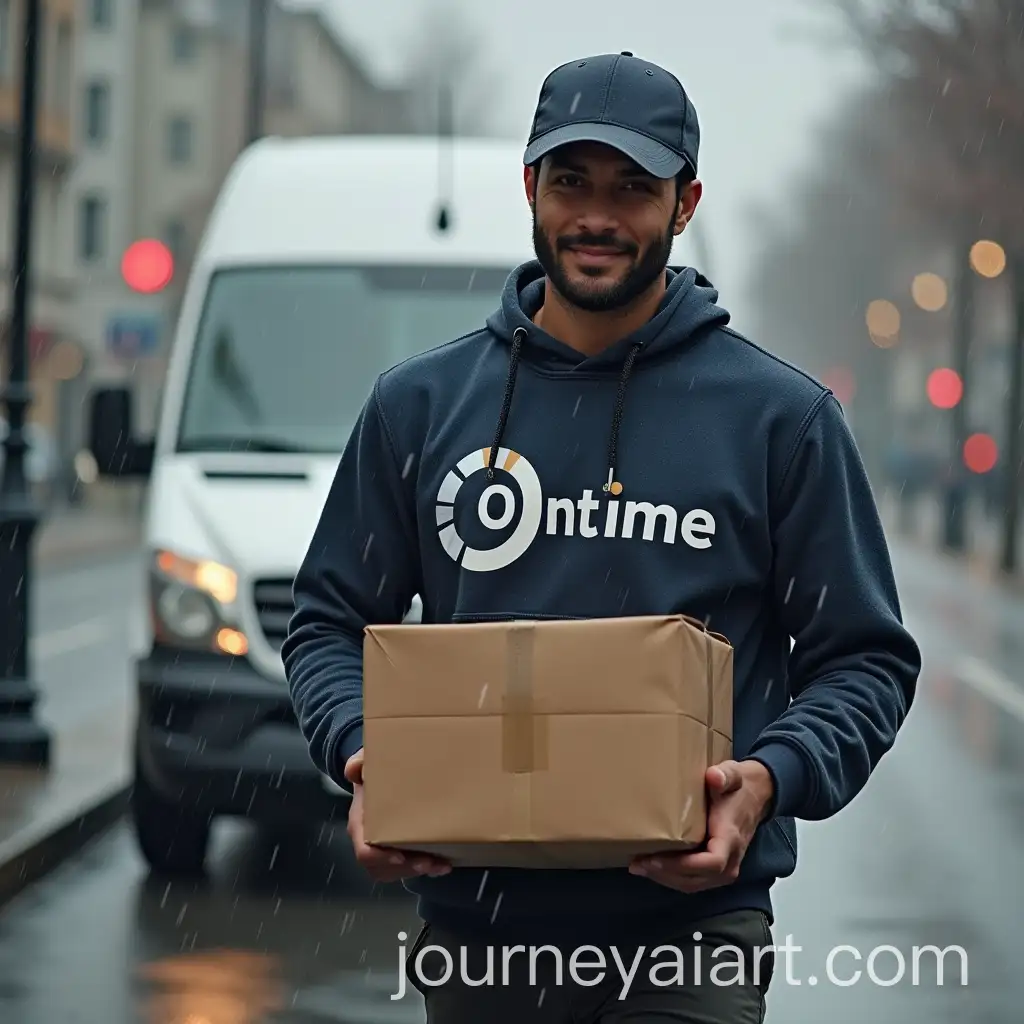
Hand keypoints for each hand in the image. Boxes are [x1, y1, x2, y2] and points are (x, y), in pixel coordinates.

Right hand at [343, 749, 450, 881]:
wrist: (380, 777)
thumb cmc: (374, 772)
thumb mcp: (366, 763)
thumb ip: (359, 762)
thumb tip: (353, 770)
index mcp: (360, 824)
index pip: (364, 850)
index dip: (380, 857)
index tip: (400, 856)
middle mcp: (369, 842)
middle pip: (383, 868)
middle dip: (407, 868)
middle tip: (430, 862)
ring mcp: (382, 851)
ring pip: (396, 872)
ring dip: (419, 870)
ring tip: (441, 865)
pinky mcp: (397, 852)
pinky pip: (407, 869)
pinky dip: (427, 869)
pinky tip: (444, 864)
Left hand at [628, 759, 774, 892]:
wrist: (753, 798)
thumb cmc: (737, 788)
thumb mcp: (732, 775)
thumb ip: (725, 775)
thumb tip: (713, 777)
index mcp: (730, 839)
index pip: (711, 863)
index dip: (682, 865)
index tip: (655, 859)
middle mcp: (730, 861)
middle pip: (696, 879)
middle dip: (664, 873)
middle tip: (637, 863)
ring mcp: (724, 869)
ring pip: (692, 884)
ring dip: (664, 878)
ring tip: (638, 866)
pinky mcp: (716, 870)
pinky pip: (693, 881)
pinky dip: (671, 877)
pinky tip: (652, 867)